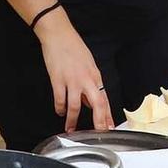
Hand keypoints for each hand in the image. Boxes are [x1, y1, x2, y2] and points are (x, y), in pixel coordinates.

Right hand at [34, 11, 111, 131]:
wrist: (58, 34)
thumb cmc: (73, 47)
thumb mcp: (88, 64)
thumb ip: (90, 83)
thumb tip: (90, 100)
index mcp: (95, 76)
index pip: (104, 99)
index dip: (108, 115)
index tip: (109, 127)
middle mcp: (86, 79)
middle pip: (97, 104)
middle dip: (98, 122)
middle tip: (98, 133)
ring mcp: (72, 80)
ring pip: (75, 106)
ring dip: (73, 120)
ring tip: (71, 129)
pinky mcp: (58, 80)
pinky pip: (60, 99)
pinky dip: (60, 108)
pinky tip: (60, 112)